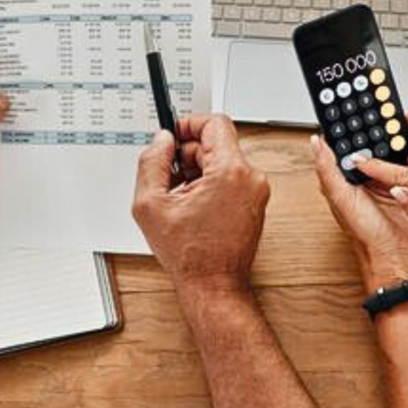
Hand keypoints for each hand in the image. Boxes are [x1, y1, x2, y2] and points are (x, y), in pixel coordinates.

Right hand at [132, 114, 269, 293]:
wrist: (213, 285)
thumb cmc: (191, 255)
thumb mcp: (150, 204)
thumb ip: (151, 163)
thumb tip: (161, 141)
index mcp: (230, 172)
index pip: (214, 123)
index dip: (188, 124)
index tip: (173, 135)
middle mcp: (251, 178)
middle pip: (217, 143)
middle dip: (188, 155)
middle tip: (169, 175)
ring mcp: (256, 191)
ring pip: (222, 162)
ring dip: (197, 172)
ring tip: (179, 197)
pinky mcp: (255, 203)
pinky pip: (230, 179)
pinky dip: (210, 185)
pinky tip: (192, 206)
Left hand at [312, 111, 407, 290]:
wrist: (394, 253)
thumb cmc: (364, 232)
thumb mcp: (341, 198)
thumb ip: (327, 169)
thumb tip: (314, 142)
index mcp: (343, 175)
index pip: (345, 140)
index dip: (350, 121)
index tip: (356, 102)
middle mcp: (361, 174)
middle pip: (369, 139)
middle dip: (378, 121)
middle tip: (387, 104)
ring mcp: (382, 177)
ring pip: (388, 146)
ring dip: (396, 131)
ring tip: (405, 117)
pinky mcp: (402, 182)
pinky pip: (406, 159)